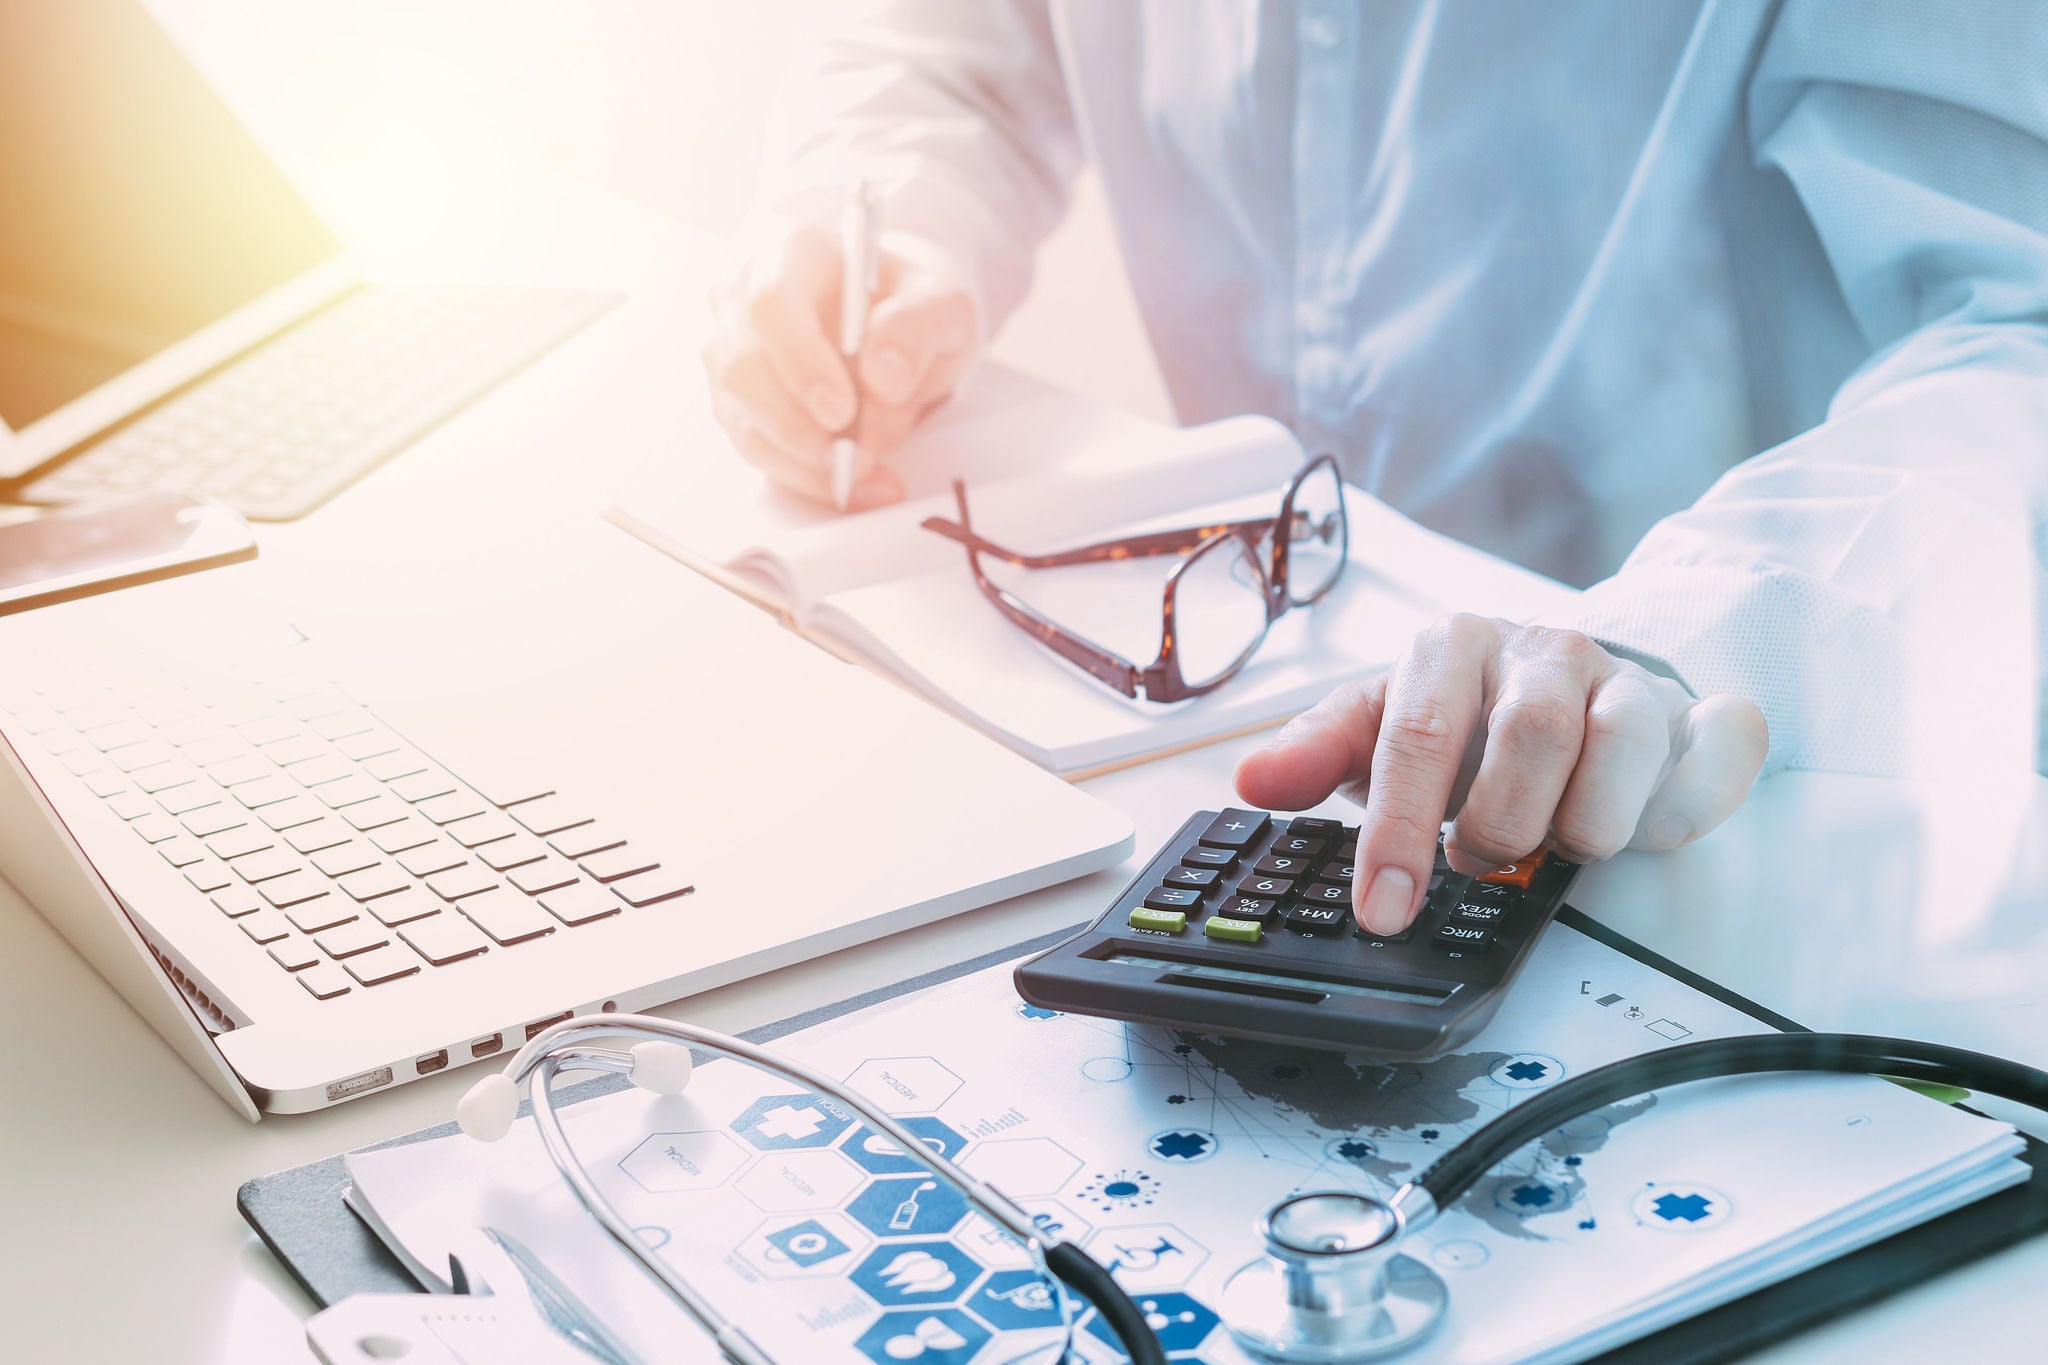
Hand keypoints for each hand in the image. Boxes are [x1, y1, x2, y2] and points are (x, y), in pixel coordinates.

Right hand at [702, 222, 979, 508]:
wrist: (899, 327)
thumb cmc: (913, 307)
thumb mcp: (943, 304)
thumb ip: (918, 328)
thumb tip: (882, 378)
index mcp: (790, 250)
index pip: (771, 301)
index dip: (800, 361)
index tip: (841, 412)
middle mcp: (743, 296)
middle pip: (739, 365)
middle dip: (797, 426)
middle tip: (857, 460)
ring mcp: (731, 350)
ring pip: (742, 416)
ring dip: (804, 462)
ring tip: (870, 478)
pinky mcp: (738, 401)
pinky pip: (757, 447)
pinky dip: (805, 477)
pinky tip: (856, 485)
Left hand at [1234, 615, 1768, 934]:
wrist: (1560, 675)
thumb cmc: (1461, 713)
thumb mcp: (1377, 723)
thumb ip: (1317, 752)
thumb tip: (1253, 779)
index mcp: (1452, 647)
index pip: (1418, 736)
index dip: (1398, 831)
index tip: (1385, 909)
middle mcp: (1544, 650)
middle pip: (1530, 737)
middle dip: (1499, 824)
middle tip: (1481, 860)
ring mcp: (1627, 678)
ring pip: (1624, 740)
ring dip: (1588, 822)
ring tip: (1558, 848)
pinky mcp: (1697, 712)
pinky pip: (1721, 744)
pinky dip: (1688, 801)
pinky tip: (1650, 832)